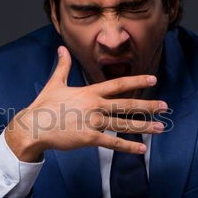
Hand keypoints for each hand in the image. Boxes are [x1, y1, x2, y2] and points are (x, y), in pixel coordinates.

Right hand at [5, 46, 167, 161]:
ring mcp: (92, 122)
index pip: (118, 84)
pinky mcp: (88, 138)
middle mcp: (94, 105)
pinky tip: (141, 149)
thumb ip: (63, 66)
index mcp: (89, 92)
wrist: (33, 126)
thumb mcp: (55, 83)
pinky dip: (128, 146)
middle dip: (148, 105)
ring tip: (160, 128)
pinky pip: (112, 143)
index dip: (136, 81)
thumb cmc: (43, 106)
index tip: (153, 80)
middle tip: (165, 106)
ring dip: (143, 126)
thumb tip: (62, 48)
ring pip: (123, 124)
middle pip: (126, 104)